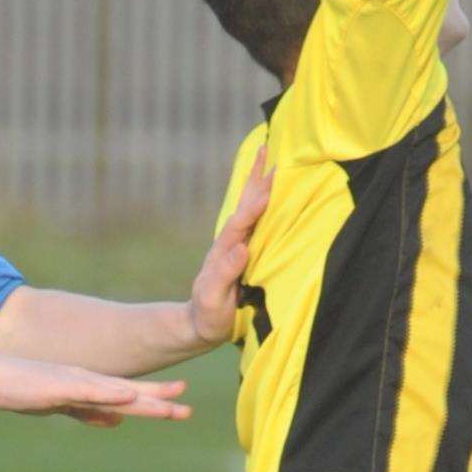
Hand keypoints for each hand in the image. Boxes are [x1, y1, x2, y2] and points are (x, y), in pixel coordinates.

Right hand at [0, 356, 189, 428]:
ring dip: (143, 399)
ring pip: (115, 393)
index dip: (155, 400)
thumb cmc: (22, 389)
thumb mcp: (62, 405)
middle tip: (188, 409)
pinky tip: (127, 396)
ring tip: (170, 406)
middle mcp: (87, 382)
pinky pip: (88, 391)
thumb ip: (89, 411)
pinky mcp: (59, 386)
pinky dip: (110, 394)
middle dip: (159, 401)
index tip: (181, 405)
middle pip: (129, 394)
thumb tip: (118, 422)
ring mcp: (74, 383)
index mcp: (89, 388)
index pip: (128, 396)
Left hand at [188, 146, 273, 345]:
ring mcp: (238, 243)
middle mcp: (231, 241)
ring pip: (249, 205)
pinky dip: (263, 197)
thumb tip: (241, 248)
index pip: (240, 225)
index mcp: (224, 251)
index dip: (253, 209)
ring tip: (266, 153)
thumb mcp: (213, 299)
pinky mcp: (245, 248)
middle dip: (256, 179)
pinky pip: (256, 217)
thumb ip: (225, 274)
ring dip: (258, 180)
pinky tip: (270, 186)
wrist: (200, 323)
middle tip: (268, 149)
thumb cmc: (208, 315)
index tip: (267, 192)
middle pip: (245, 204)